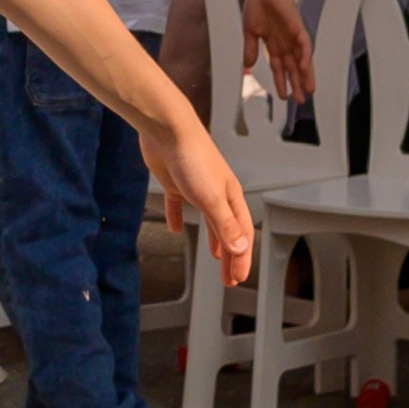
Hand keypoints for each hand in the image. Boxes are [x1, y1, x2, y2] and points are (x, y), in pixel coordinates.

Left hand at [145, 115, 253, 290]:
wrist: (167, 129)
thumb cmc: (192, 157)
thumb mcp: (212, 198)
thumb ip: (224, 224)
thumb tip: (240, 247)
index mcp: (230, 197)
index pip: (241, 234)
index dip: (241, 257)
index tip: (239, 277)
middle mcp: (217, 192)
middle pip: (227, 230)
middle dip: (231, 255)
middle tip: (230, 277)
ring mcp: (196, 186)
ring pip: (208, 219)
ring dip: (213, 239)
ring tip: (215, 257)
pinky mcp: (174, 180)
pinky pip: (178, 204)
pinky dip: (177, 217)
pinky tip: (174, 227)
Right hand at [243, 0, 314, 103]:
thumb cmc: (257, 5)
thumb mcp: (250, 31)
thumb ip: (250, 48)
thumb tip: (247, 65)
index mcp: (274, 44)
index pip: (279, 67)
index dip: (281, 82)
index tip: (282, 97)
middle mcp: (286, 43)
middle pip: (293, 67)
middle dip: (297, 83)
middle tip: (301, 100)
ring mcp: (293, 35)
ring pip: (302, 59)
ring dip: (305, 74)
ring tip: (308, 90)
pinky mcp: (298, 27)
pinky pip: (304, 43)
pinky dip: (305, 55)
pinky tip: (304, 66)